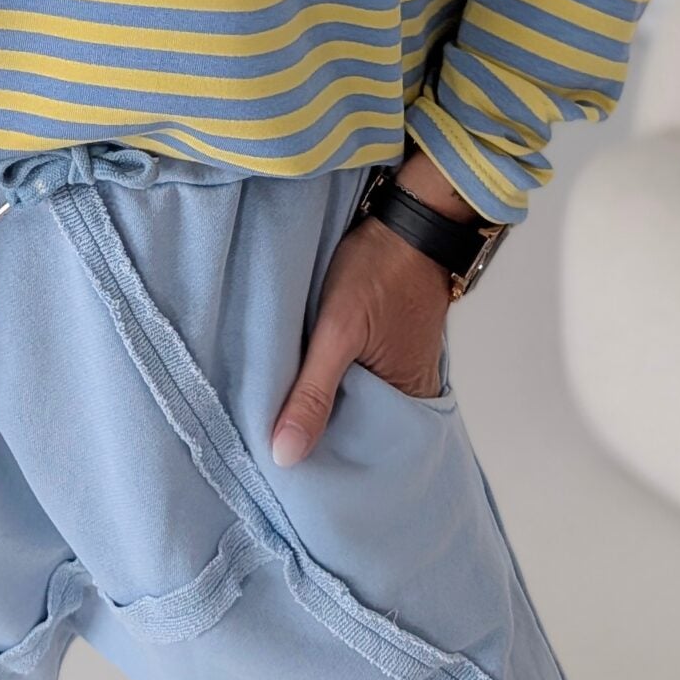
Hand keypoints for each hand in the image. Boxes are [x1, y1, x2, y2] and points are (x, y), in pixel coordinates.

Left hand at [269, 149, 478, 468]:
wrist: (410, 219)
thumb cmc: (380, 270)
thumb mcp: (339, 332)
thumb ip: (314, 393)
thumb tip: (285, 456)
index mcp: (409, 404)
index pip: (356, 452)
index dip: (318, 456)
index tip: (279, 460)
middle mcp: (409, 394)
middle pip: (353, 428)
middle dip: (316, 430)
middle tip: (268, 435)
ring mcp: (398, 368)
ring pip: (350, 399)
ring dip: (320, 400)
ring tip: (278, 408)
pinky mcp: (384, 345)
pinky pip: (353, 374)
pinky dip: (330, 376)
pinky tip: (301, 374)